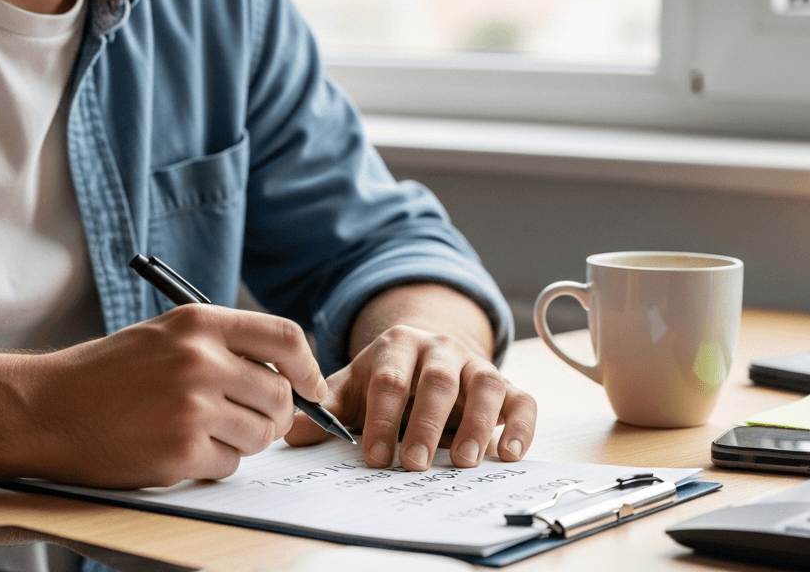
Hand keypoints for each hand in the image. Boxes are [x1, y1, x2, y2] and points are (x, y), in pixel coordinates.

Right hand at [24, 304, 327, 487]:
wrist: (46, 408)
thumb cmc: (103, 375)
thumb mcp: (163, 335)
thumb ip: (220, 346)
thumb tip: (284, 374)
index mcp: (198, 323)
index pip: (285, 337)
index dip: (308, 367)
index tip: (310, 387)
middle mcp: (200, 360)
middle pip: (279, 395)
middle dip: (273, 416)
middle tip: (248, 421)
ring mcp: (191, 406)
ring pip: (259, 434)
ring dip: (242, 441)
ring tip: (202, 432)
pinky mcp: (180, 450)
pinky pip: (229, 464)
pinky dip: (213, 463)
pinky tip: (178, 449)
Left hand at [284, 286, 535, 470]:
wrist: (429, 354)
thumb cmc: (387, 380)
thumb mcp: (355, 388)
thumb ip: (326, 409)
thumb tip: (289, 433)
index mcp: (397, 346)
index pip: (389, 379)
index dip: (381, 417)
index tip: (372, 456)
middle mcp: (440, 349)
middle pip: (436, 381)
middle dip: (424, 424)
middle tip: (412, 463)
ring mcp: (476, 365)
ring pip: (483, 385)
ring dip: (476, 424)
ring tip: (463, 462)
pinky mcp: (506, 385)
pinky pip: (521, 400)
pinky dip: (521, 425)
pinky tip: (511, 453)